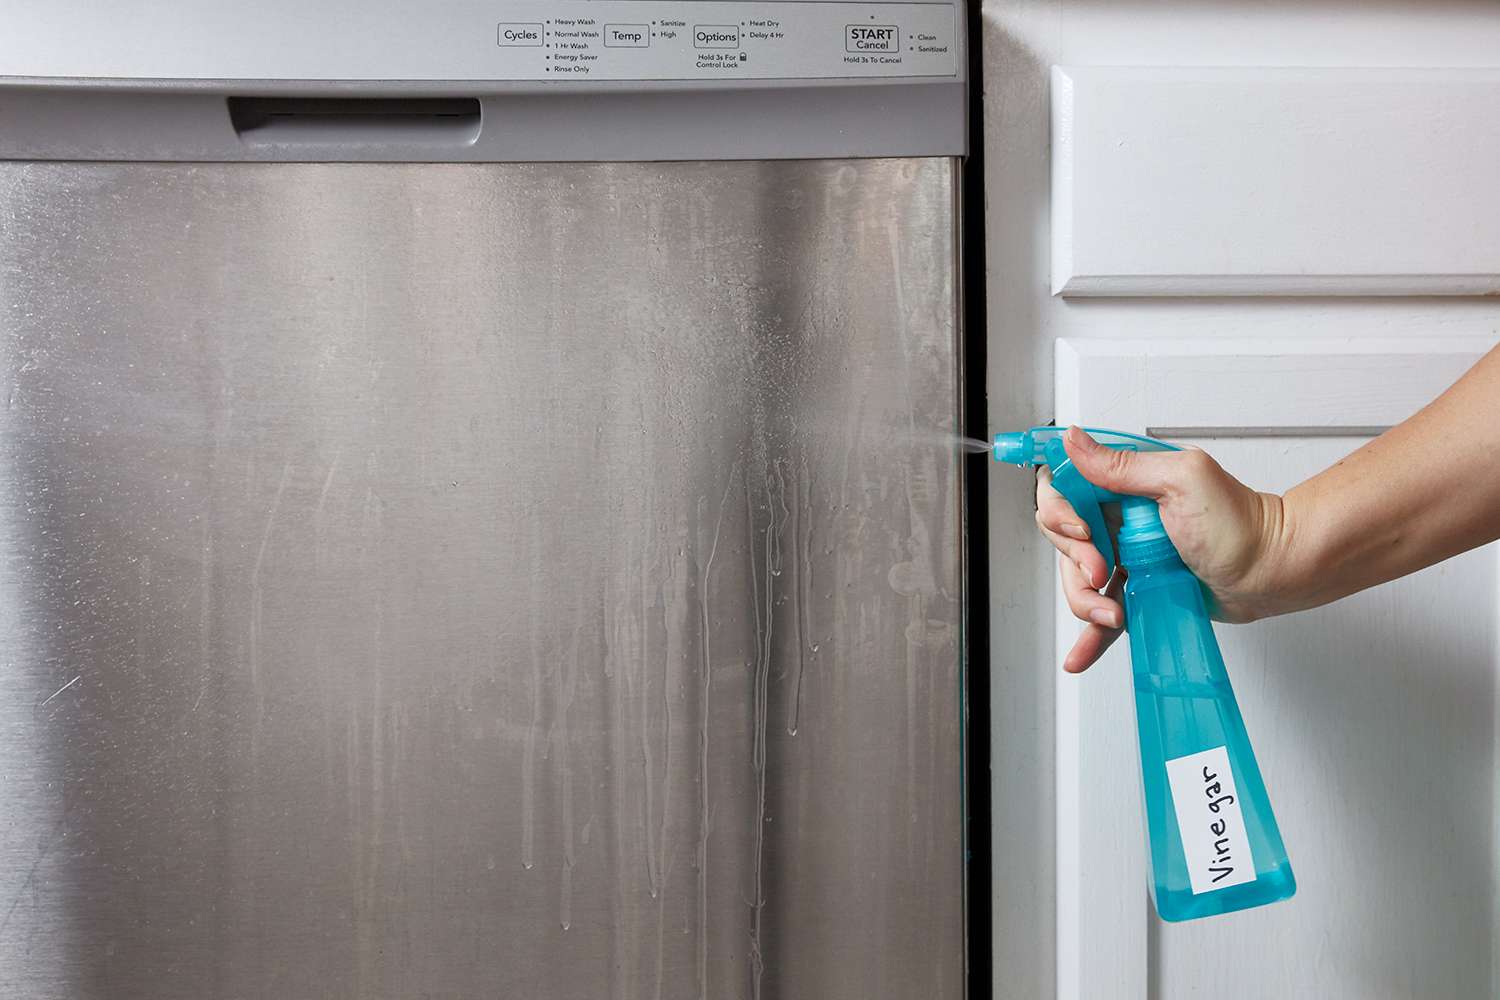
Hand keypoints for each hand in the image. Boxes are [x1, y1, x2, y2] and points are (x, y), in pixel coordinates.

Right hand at [1036, 427, 1290, 672]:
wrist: (1273, 573)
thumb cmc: (1241, 526)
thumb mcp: (1180, 482)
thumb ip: (1122, 465)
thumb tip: (1073, 439)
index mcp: (1126, 484)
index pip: (1064, 490)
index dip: (1062, 514)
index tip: (1084, 533)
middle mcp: (1120, 517)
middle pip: (1064, 540)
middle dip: (1077, 563)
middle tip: (1106, 572)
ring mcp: (1127, 555)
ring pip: (1078, 579)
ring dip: (1085, 602)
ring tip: (1113, 614)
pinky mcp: (1138, 588)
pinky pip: (1103, 609)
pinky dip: (1089, 635)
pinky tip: (1079, 656)